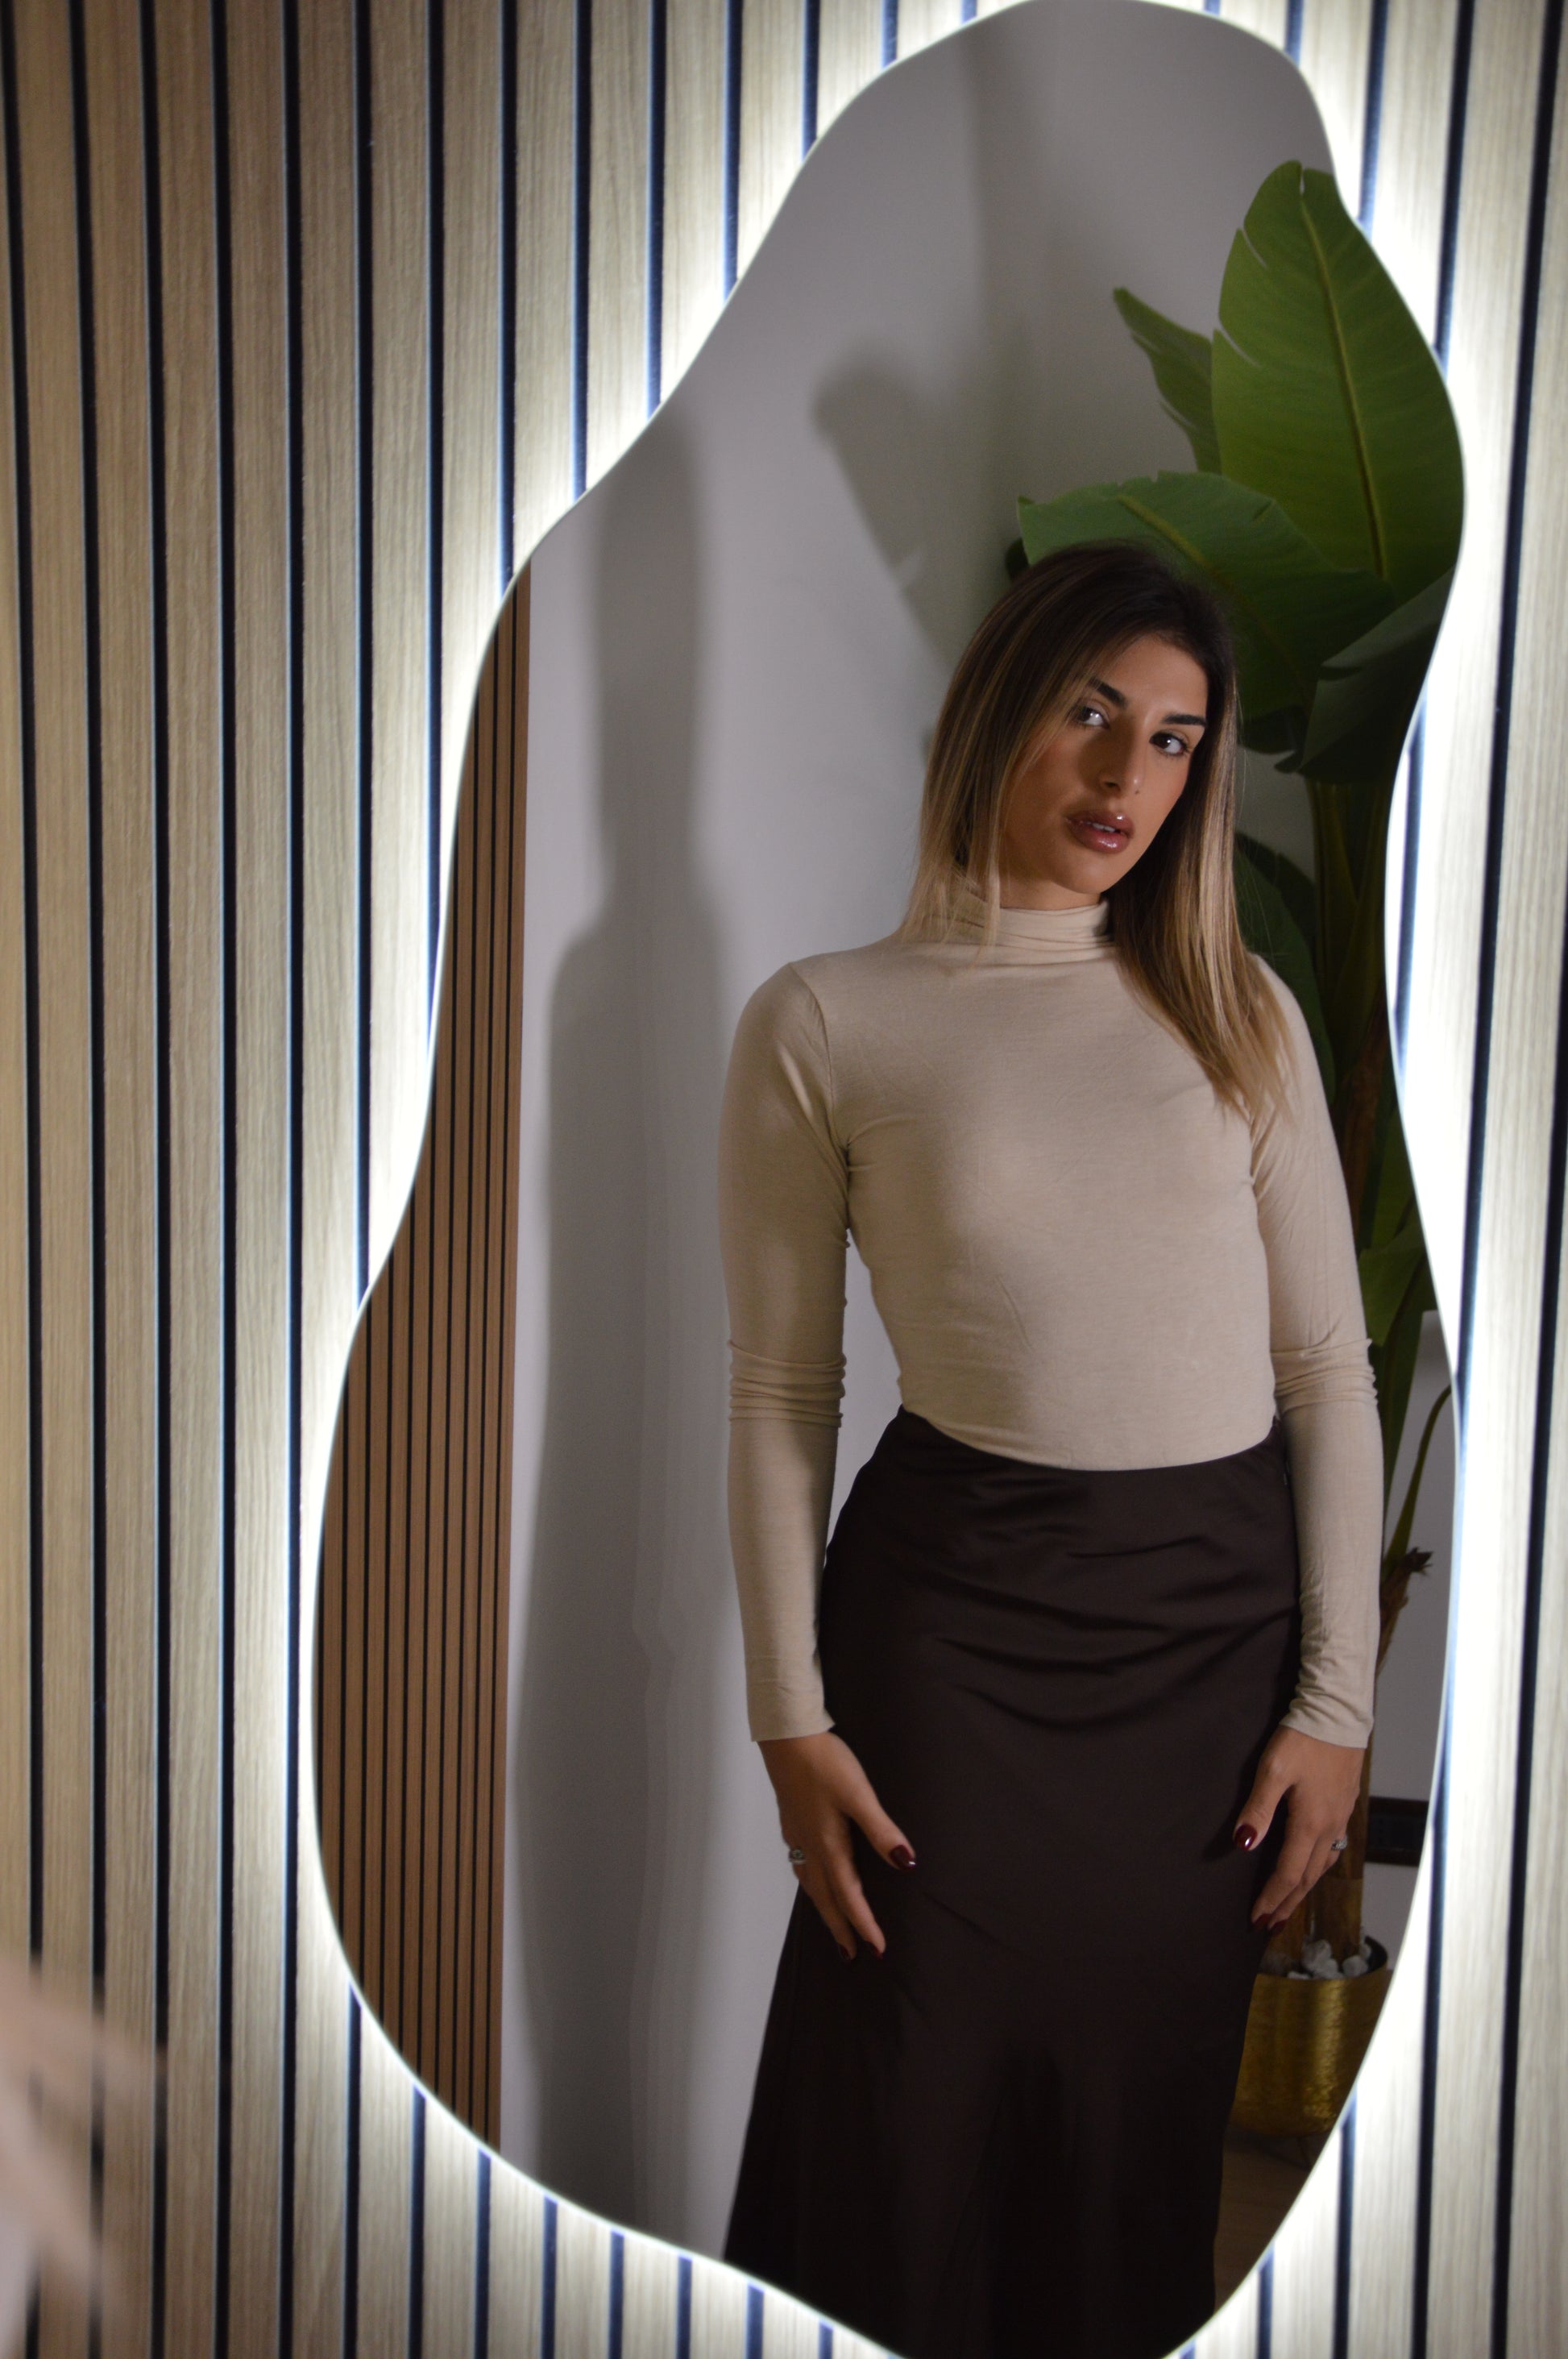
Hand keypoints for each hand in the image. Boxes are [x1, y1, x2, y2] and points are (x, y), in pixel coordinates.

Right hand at [758, 1730, 916, 1959]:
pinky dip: (810, 1882)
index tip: (877, 1950)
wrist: (787, 1736)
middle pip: (826, 1898)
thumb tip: (906, 1864)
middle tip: (851, 1955)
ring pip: (810, 1884)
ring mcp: (797, 1834)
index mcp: (829, 1845)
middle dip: (841, 1928)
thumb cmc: (824, 1762)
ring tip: (833, 1925)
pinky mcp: (792, 1820)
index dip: (864, 1925)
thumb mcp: (859, 1794)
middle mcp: (810, 1846)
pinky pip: (801, 1864)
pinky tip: (811, 1874)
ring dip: (824, 1908)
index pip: (849, 1896)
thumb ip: (882, 1830)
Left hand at [1233, 1725, 1364, 1930]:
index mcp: (1310, 1823)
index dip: (1272, 1898)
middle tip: (1270, 1925)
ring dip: (1303, 1888)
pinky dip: (1317, 1868)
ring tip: (1288, 1904)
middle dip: (1287, 1903)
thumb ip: (1258, 1809)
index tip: (1257, 1919)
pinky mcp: (1344, 1805)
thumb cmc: (1303, 1739)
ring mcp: (1340, 1817)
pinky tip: (1311, 1866)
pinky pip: (1332, 1849)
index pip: (1288, 1873)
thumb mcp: (1273, 1770)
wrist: (1337, 1714)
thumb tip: (1244, 1844)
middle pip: (1307, 1878)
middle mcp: (1330, 1827)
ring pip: (1322, 1866)